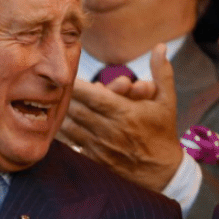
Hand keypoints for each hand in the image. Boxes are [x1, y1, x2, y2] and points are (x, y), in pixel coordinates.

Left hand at [60, 43, 183, 192]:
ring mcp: (101, 147)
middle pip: (77, 109)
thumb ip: (161, 72)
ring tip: (51, 102)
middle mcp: (110, 130)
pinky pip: (71, 144)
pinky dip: (61, 133)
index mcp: (125, 113)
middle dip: (64, 96)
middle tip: (52, 86)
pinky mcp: (95, 159)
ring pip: (70, 126)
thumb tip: (160, 46)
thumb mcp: (168, 101)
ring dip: (60, 113)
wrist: (163, 173)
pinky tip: (54, 123)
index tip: (67, 75)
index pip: (93, 95)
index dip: (76, 84)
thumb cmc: (163, 133)